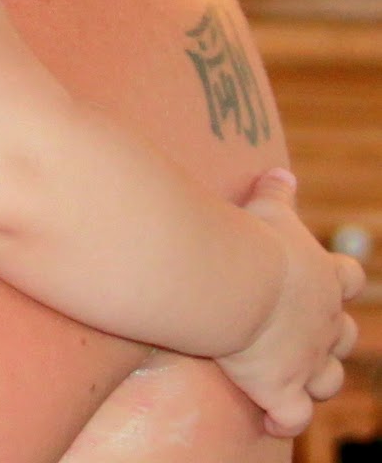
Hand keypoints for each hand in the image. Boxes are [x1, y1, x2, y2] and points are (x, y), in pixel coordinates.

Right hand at [218, 169, 363, 437]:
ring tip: (294, 377)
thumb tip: (281, 170)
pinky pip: (293, 416)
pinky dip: (284, 419)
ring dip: (316, 379)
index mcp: (325, 276)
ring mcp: (307, 360)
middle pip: (346, 335)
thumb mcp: (268, 208)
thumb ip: (277, 192)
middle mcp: (324, 322)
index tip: (324, 278)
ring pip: (329, 380)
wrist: (240, 284)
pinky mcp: (281, 389)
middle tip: (305, 329)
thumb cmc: (253, 240)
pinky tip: (269, 415)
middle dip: (333, 335)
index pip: (351, 278)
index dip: (342, 279)